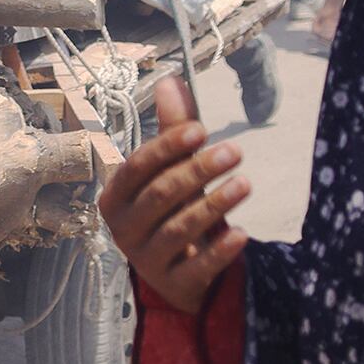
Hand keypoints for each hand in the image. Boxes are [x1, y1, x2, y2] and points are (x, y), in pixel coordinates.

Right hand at [99, 77, 248, 314]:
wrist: (178, 273)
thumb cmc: (173, 210)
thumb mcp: (172, 171)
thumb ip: (173, 131)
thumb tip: (169, 80)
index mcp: (117, 196)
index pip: (138, 167)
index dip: (167, 146)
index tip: (202, 127)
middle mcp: (124, 228)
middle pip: (161, 195)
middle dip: (197, 171)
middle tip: (235, 150)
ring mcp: (147, 259)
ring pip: (179, 229)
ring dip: (214, 205)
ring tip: (246, 184)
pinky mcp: (173, 283)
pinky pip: (196, 268)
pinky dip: (219, 251)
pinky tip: (242, 234)